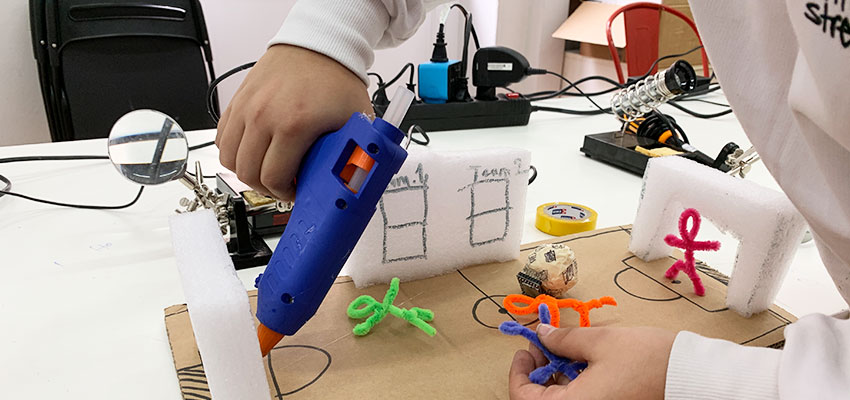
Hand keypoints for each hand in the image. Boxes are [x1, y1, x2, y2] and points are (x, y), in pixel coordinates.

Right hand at [216, 44, 372, 200]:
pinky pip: (222, 137)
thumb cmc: (337, 80)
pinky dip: (233, 151)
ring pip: (228, 158)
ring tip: (266, 170)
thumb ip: (353, 154)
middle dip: (266, 188)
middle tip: (283, 185)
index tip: (296, 191)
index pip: (273, 179)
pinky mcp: (237, 101)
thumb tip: (353, 182)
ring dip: (246, 172)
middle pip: (247, 173)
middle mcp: (263, 116)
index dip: (286, 194)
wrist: (320, 45)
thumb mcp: (354, 123)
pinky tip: (253, 152)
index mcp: (293, 125)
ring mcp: (246, 108)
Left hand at [509, 325, 675, 399]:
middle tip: (543, 346)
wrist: (690, 377)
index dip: (518, 374)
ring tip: (564, 350)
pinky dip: (575, 386)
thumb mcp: (600, 342)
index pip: (524, 399)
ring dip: (556, 379)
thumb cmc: (648, 360)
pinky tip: (581, 364)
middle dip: (537, 374)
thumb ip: (563, 340)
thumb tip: (541, 334)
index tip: (524, 350)